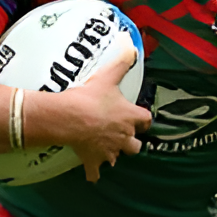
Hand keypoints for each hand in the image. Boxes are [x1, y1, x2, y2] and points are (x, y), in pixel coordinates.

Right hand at [27, 46, 151, 182]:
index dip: (142, 120)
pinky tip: (91, 171)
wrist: (69, 118)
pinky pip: (96, 173)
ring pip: (118, 158)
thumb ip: (122, 60)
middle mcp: (124, 136)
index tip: (137, 117)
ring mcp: (109, 151)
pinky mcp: (93, 160)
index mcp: (130, 117)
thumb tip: (132, 43)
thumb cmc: (90, 97)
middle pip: (136, 146)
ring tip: (106, 148)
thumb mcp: (108, 75)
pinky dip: (94, 172)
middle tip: (121, 134)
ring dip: (114, 154)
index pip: (147, 121)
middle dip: (131, 141)